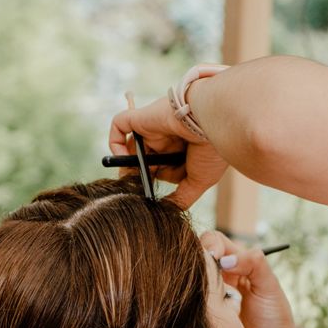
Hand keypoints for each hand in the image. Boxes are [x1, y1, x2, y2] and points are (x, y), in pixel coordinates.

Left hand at [108, 96, 227, 206]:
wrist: (213, 122)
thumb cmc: (212, 150)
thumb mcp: (199, 180)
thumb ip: (182, 196)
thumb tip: (167, 210)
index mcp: (182, 149)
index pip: (162, 167)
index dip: (154, 180)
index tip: (148, 195)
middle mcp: (167, 137)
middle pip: (145, 158)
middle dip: (138, 174)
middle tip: (133, 190)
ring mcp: (153, 127)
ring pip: (131, 144)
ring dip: (126, 163)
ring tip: (129, 179)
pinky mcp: (142, 117)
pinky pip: (119, 125)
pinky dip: (115, 142)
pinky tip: (122, 158)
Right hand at [200, 231, 311, 327]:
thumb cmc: (275, 319)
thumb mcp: (270, 286)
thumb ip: (254, 264)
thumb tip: (226, 259)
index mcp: (237, 263)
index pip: (215, 240)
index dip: (211, 244)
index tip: (216, 257)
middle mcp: (219, 275)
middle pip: (198, 254)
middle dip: (200, 259)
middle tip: (208, 274)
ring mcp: (208, 293)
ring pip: (190, 275)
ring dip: (196, 279)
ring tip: (209, 292)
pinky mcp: (201, 311)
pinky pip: (188, 298)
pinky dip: (192, 298)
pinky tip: (204, 306)